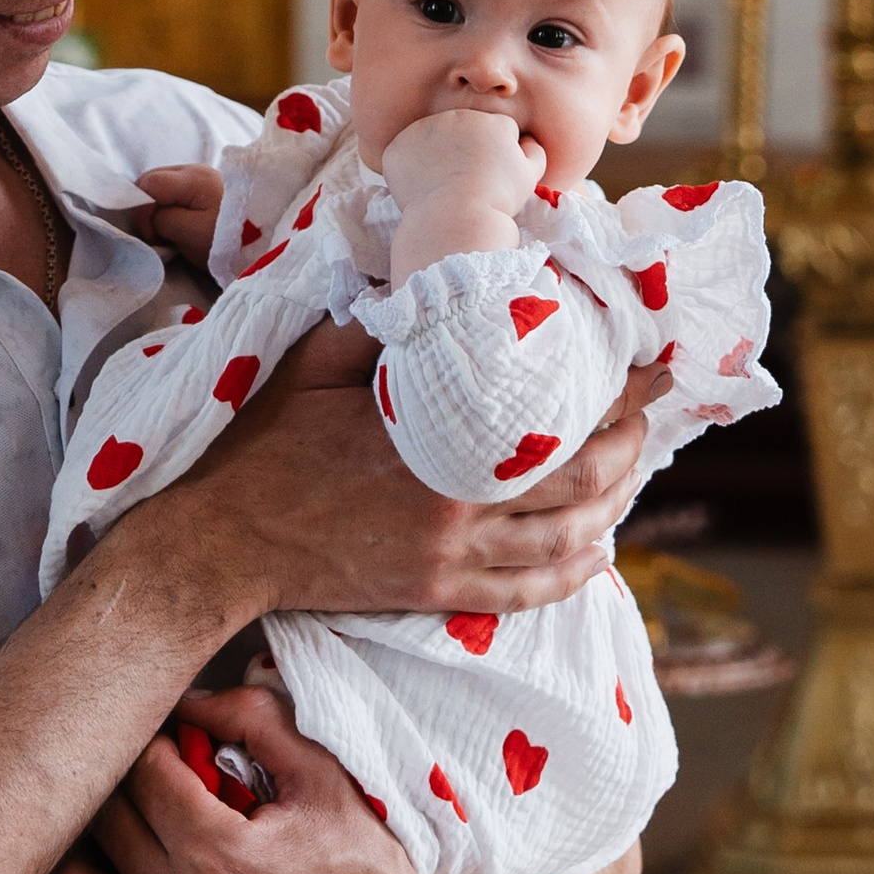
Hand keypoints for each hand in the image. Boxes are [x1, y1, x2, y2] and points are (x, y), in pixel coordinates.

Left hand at [43, 677, 638, 873]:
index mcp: (215, 849)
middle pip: (99, 820)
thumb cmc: (369, 870)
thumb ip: (252, 719)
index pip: (138, 769)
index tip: (171, 741)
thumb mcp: (322, 777)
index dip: (151, 740)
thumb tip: (187, 694)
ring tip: (116, 833)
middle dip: (117, 783)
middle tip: (145, 776)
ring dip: (82, 851)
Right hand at [130, 353, 665, 628]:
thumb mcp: (315, 360)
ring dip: (615, 504)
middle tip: (651, 411)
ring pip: (567, 538)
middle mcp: (457, 502)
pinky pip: (526, 593)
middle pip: (584, 480)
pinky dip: (573, 574)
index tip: (650, 362)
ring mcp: (450, 556)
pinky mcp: (434, 593)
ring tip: (633, 470)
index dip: (617, 391)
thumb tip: (432, 280)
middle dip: (632, 442)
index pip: (558, 415)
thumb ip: (378, 324)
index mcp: (437, 437)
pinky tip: (596, 554)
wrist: (222, 539)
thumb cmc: (263, 441)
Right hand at [134, 162, 225, 266]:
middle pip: (154, 180)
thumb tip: (150, 216)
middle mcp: (197, 169)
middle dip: (148, 207)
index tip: (152, 235)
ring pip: (165, 186)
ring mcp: (205, 177)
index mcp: (192, 178)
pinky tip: (182, 225)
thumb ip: (162, 219)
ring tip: (171, 232)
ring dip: (160, 208)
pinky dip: (173, 207)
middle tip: (158, 235)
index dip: (140, 209)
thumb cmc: (231, 241)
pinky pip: (180, 192)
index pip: (147, 182)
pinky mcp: (211, 188)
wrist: (272, 242)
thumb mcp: (190, 234)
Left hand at [379, 108, 543, 232]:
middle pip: (463, 130)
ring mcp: (423, 130)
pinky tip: (423, 187)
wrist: (456, 218)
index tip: (492, 176)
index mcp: (491, 121)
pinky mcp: (398, 148)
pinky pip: (405, 154)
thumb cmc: (497, 199)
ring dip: (437, 155)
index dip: (497, 155)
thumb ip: (534, 152)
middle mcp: (456, 117)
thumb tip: (526, 140)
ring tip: (445, 185)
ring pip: (433, 139)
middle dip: (466, 149)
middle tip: (467, 181)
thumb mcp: (529, 177)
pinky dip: (411, 168)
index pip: (497, 130)